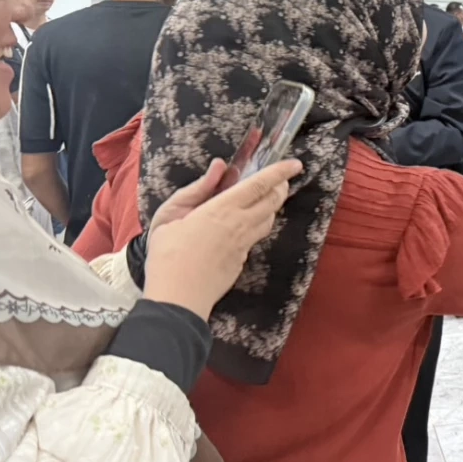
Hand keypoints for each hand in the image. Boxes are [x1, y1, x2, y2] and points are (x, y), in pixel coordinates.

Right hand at [143, 159, 302, 320]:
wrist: (178, 297)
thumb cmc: (166, 253)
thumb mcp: (170, 214)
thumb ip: (197, 189)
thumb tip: (219, 167)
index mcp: (223, 209)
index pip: (260, 185)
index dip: (280, 172)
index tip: (295, 164)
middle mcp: (240, 225)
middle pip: (273, 201)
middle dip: (281, 186)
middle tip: (281, 178)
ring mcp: (244, 245)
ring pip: (269, 219)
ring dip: (272, 205)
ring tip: (265, 196)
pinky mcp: (242, 260)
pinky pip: (256, 236)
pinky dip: (258, 223)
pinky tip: (245, 223)